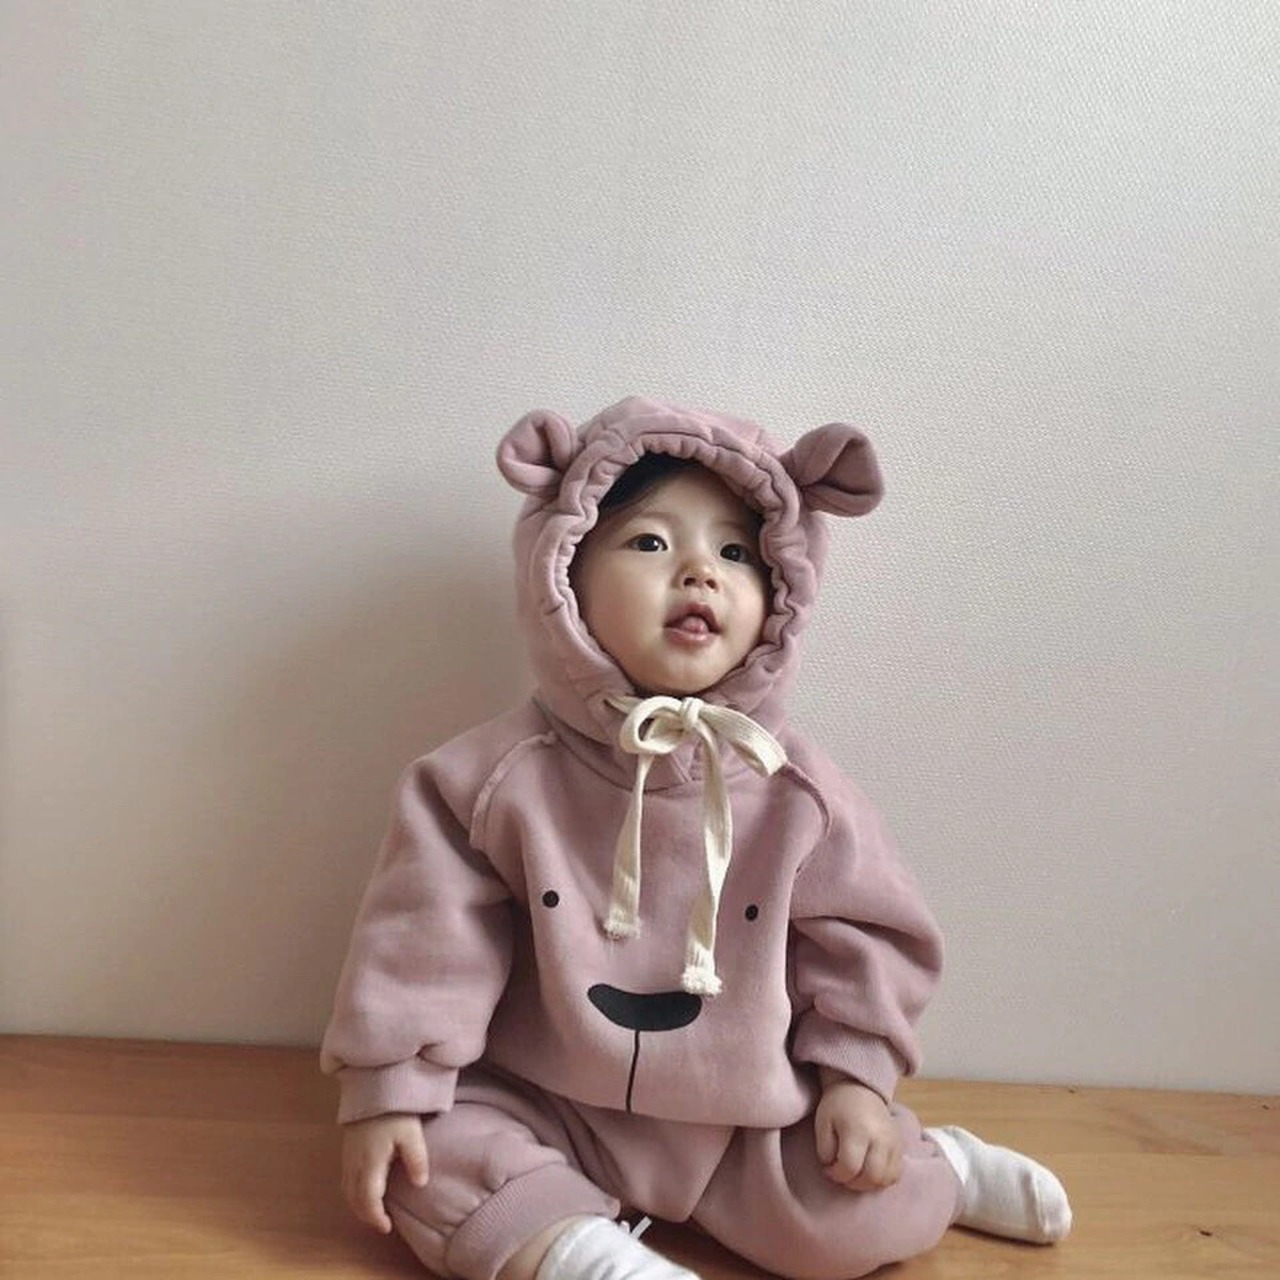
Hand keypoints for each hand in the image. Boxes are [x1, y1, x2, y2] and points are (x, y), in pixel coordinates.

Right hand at [341, 1113, 429, 1232]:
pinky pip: (345, 1178)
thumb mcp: (412, 1134)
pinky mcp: (347, 1147)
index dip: (376, 1217)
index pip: (368, 1200)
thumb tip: (420, 1184)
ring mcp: (348, 1155)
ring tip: (375, 1209)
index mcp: (370, 1163)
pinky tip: (366, 1188)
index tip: (387, 1227)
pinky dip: (353, 1191)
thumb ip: (417, 1160)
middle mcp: (354, 1163)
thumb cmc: (394, 1109)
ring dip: (358, 1204)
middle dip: (366, 1215)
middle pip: (353, 1199)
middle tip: (382, 1222)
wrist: (373, 1085)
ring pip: (346, 1190)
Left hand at [813, 1077, 903, 1190]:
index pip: (850, 1167)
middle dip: (853, 1183)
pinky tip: (869, 1170)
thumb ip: (825, 1150)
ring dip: (868, 1183)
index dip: (836, 1174)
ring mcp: (894, 1142)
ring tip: (855, 1172)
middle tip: (842, 1173)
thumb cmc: (837, 1106)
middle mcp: (881, 1138)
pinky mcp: (901, 1146)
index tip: (828, 1169)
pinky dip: (882, 1179)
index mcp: (858, 1130)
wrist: (859, 1088)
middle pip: (872, 1177)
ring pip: (886, 1179)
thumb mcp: (822, 1124)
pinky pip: (896, 1174)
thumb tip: (833, 1170)